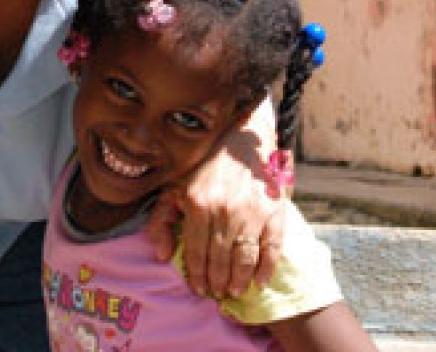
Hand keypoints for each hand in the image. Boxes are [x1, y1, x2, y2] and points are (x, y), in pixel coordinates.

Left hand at [145, 153, 285, 298]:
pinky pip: (272, 248)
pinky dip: (267, 269)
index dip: (196, 274)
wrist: (240, 141)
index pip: (196, 251)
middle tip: (216, 294)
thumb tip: (163, 255)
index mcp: (197, 204)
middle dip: (217, 282)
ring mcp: (251, 212)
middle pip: (220, 259)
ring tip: (233, 292)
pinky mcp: (273, 211)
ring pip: (244, 258)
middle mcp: (224, 210)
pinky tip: (259, 282)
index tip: (198, 288)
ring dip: (239, 280)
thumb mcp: (174, 187)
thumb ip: (162, 219)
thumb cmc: (203, 167)